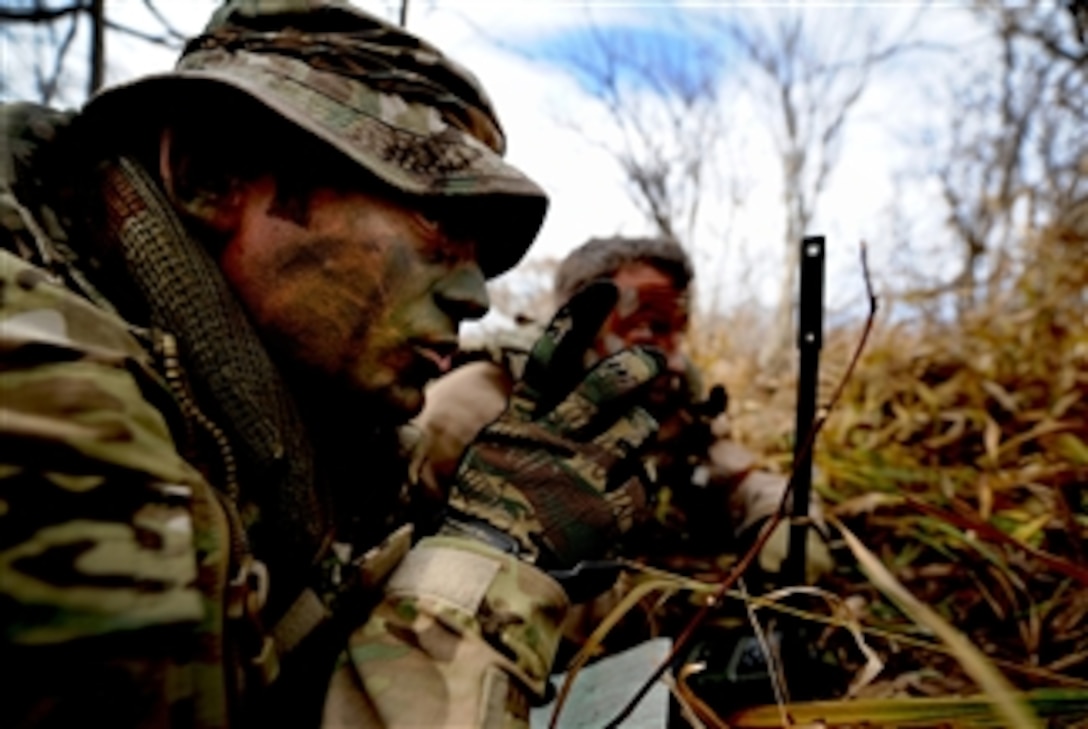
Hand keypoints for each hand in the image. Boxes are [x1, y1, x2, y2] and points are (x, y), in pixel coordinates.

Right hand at [444, 282, 663, 569]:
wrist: (489, 570)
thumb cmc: (488, 512)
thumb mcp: (495, 454)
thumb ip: (528, 421)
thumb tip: (562, 391)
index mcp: (522, 422)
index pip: (553, 357)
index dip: (582, 318)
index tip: (608, 290)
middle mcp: (555, 438)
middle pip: (606, 384)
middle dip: (637, 367)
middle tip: (656, 361)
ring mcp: (584, 471)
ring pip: (636, 428)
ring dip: (637, 432)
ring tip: (623, 447)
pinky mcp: (610, 506)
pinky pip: (642, 481)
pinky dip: (633, 487)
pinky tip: (611, 503)